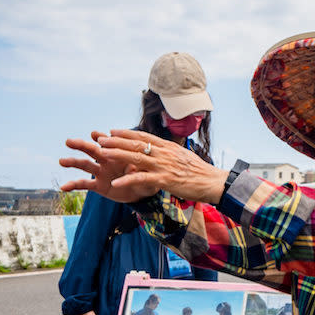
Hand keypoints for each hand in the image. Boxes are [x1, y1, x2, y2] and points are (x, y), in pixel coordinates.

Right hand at [59, 132, 155, 202]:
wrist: (142, 190)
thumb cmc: (146, 176)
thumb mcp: (146, 173)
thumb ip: (140, 170)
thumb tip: (133, 169)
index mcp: (119, 153)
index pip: (109, 143)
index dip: (102, 139)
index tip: (94, 134)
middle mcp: (107, 160)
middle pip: (93, 150)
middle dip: (81, 145)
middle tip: (69, 141)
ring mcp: (101, 172)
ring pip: (85, 165)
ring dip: (73, 162)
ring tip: (62, 161)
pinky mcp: (98, 185)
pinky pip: (84, 185)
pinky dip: (73, 185)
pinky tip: (63, 187)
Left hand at [74, 129, 226, 203]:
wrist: (213, 182)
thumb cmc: (200, 172)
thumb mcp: (183, 157)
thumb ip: (170, 153)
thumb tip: (162, 150)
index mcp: (168, 147)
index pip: (144, 136)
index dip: (127, 133)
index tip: (113, 131)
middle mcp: (164, 153)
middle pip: (136, 143)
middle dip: (116, 140)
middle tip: (100, 138)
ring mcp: (163, 165)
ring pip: (136, 157)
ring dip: (117, 154)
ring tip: (102, 153)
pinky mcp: (165, 180)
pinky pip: (142, 179)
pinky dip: (128, 180)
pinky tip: (116, 183)